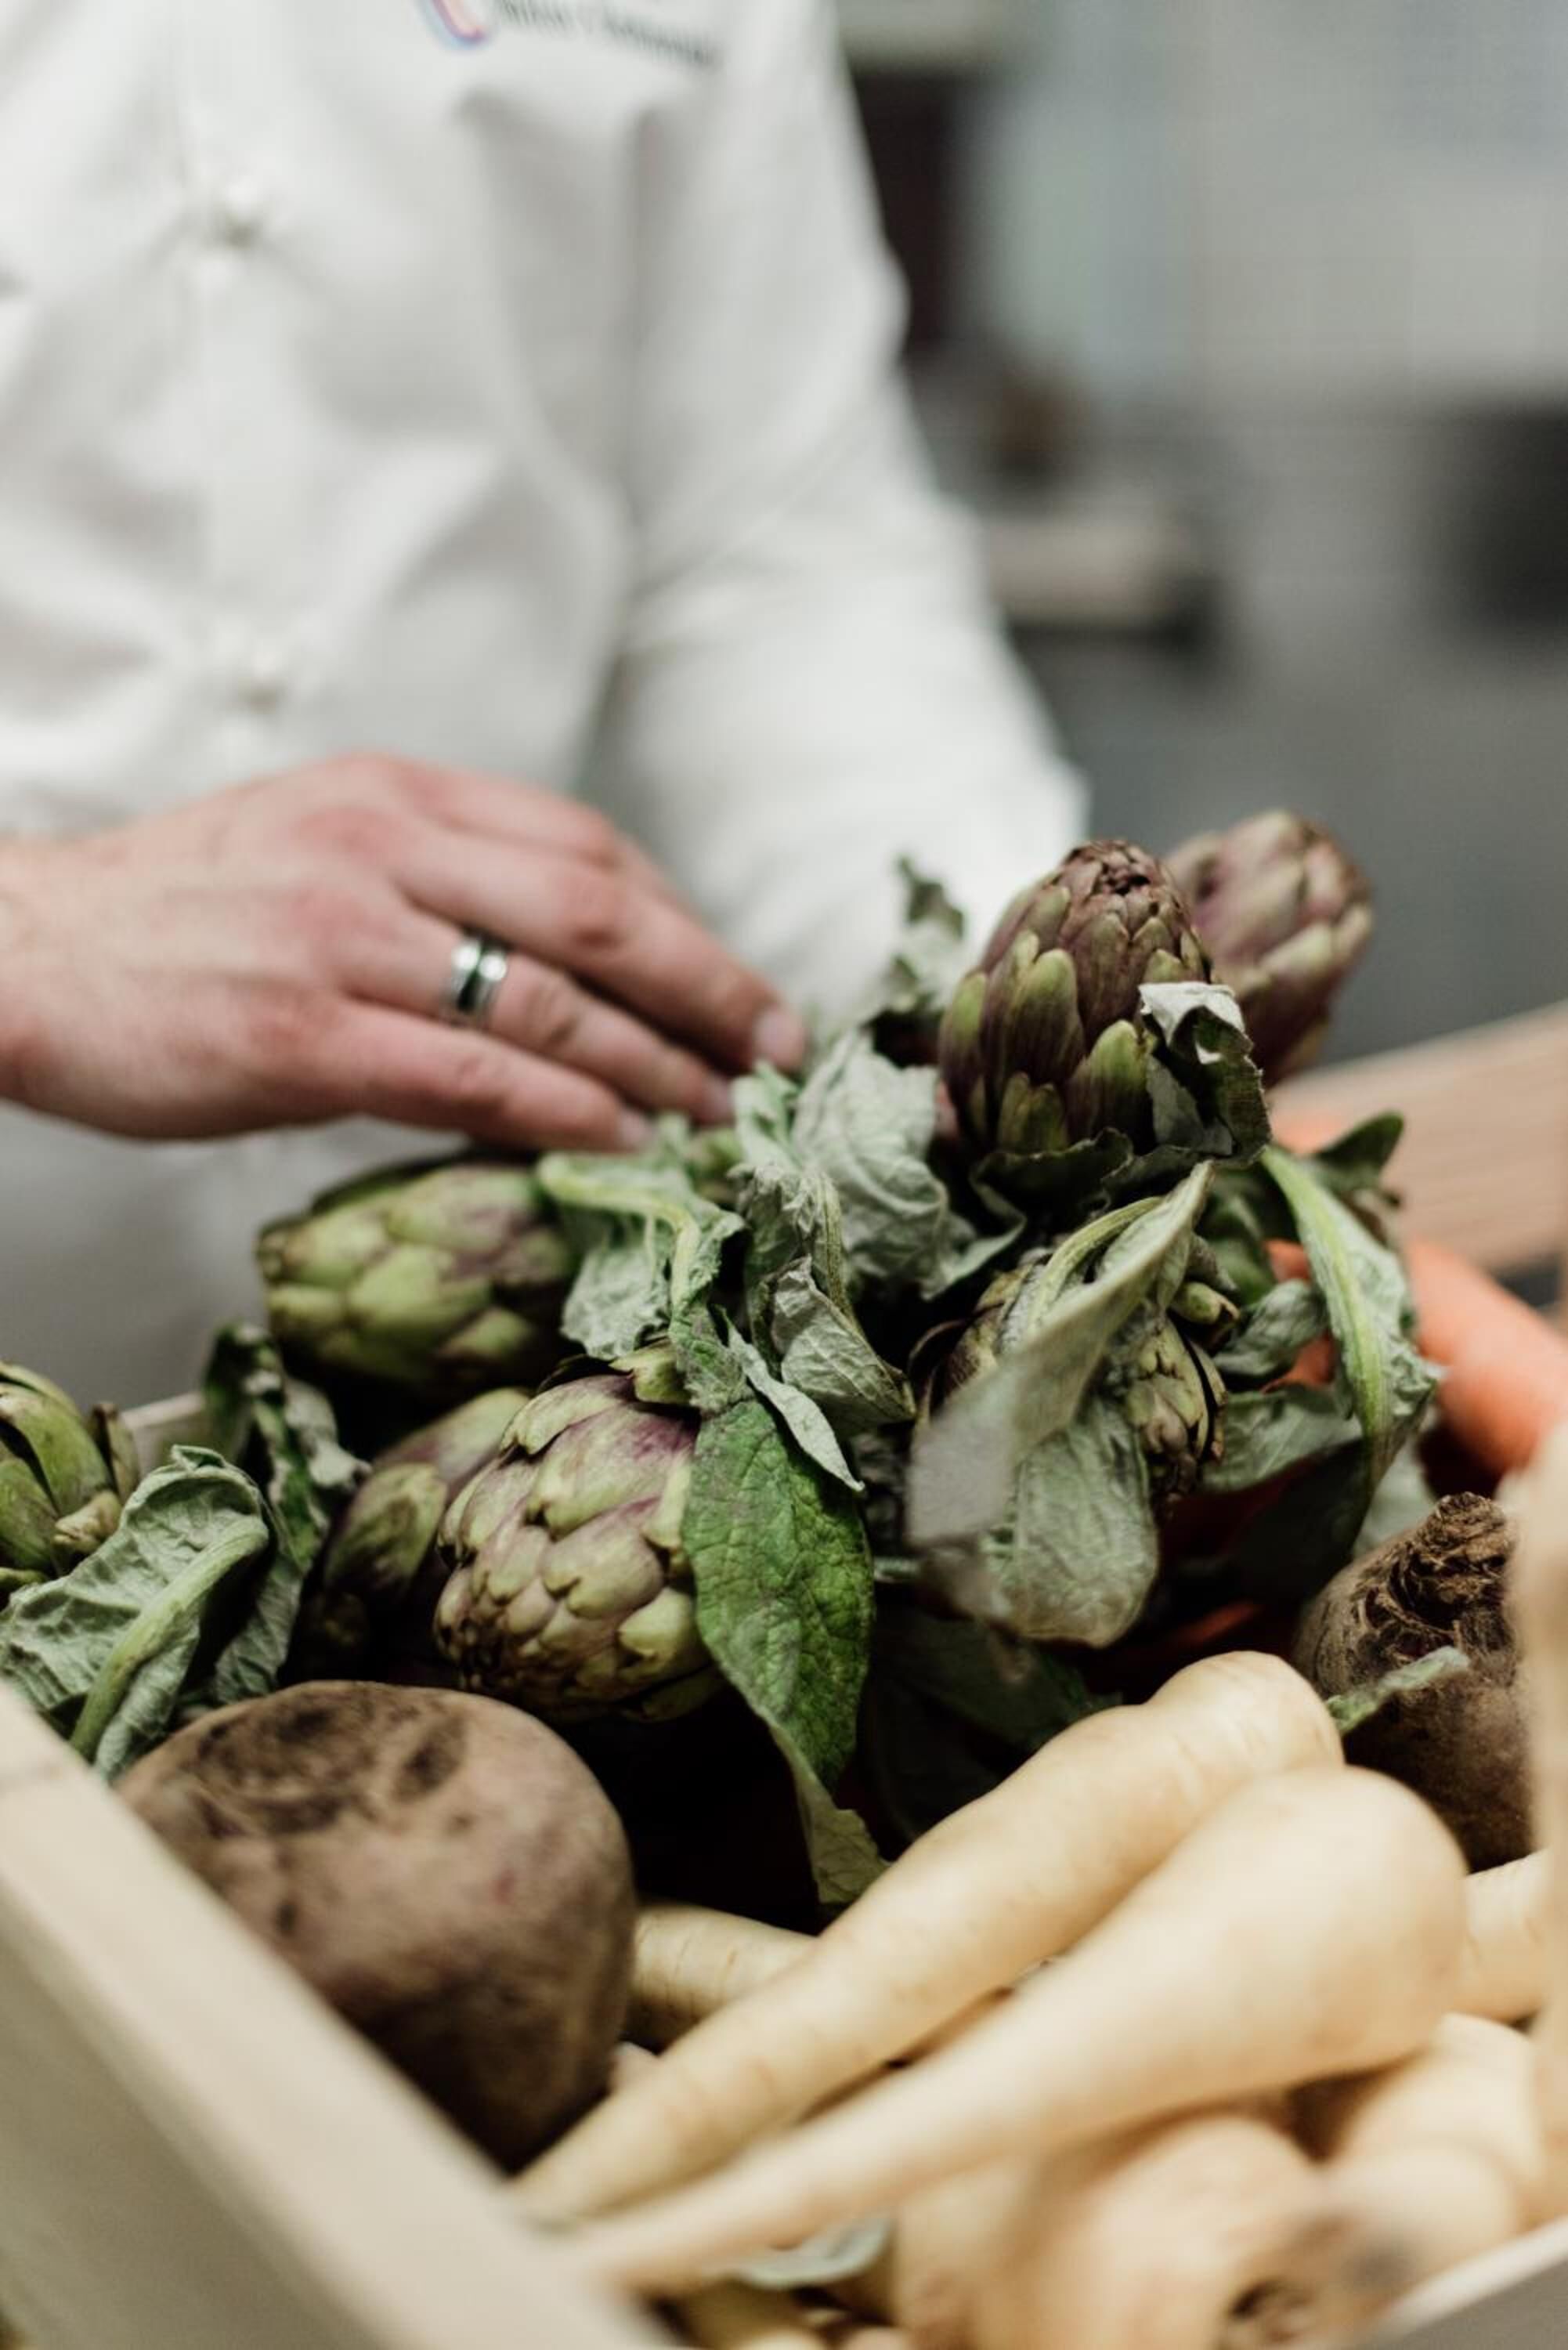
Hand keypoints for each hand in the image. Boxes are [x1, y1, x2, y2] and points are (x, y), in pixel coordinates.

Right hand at [0, 754, 804, 1149]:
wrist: (19, 951)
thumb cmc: (177, 914)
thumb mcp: (317, 844)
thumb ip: (438, 877)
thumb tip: (569, 955)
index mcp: (395, 794)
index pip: (586, 846)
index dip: (684, 922)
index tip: (740, 984)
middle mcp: (383, 850)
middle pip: (599, 913)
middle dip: (709, 987)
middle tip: (778, 1051)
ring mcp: (345, 941)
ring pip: (551, 1000)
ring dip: (659, 1066)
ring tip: (721, 1117)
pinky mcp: (304, 1037)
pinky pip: (476, 1076)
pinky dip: (568, 1112)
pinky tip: (623, 1142)